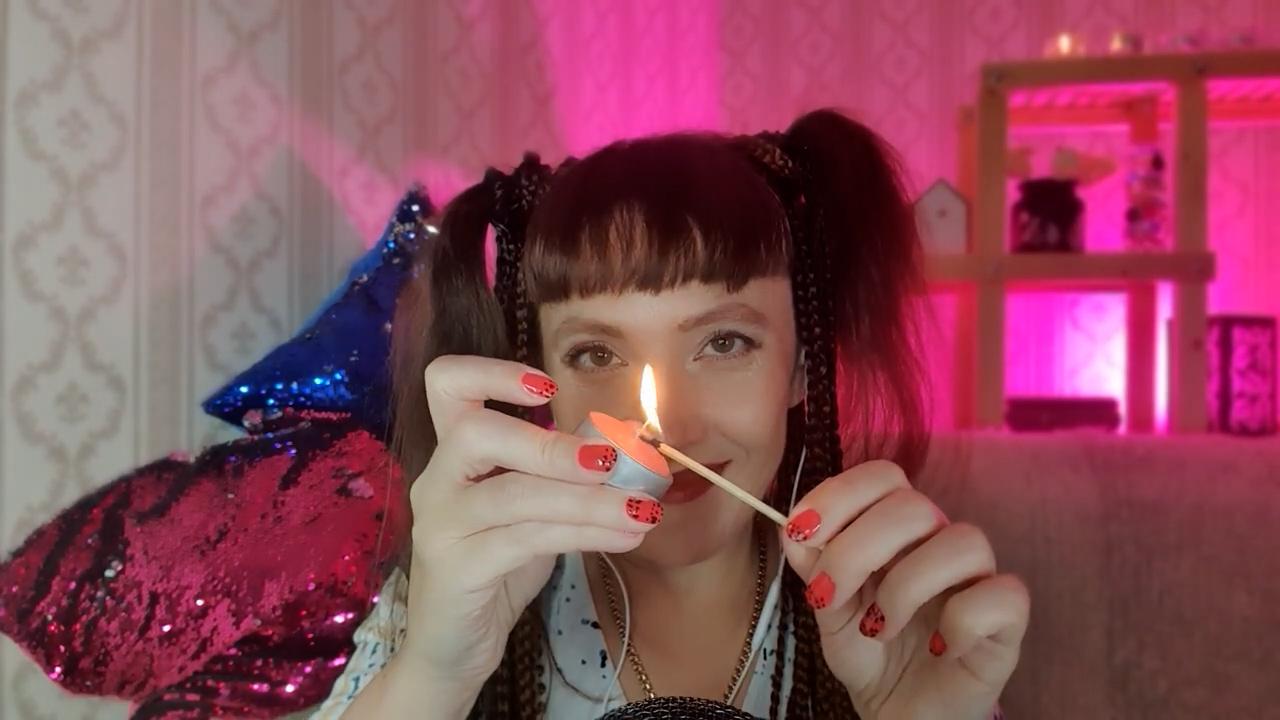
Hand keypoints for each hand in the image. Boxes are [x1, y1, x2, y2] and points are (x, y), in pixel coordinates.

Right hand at [401, 355, 663, 689]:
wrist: (455, 644)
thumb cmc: (496, 564)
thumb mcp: (536, 506)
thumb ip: (570, 464)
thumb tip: (628, 429)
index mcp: (453, 451)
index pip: (447, 384)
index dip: (493, 373)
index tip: (549, 389)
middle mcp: (437, 479)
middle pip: (476, 432)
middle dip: (553, 445)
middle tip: (614, 463)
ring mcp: (440, 524)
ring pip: (516, 494)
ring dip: (589, 499)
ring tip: (642, 509)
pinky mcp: (455, 568)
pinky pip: (525, 540)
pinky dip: (584, 534)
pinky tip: (624, 537)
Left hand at [780, 460, 1028, 719]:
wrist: (899, 709)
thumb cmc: (868, 650)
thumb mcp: (828, 607)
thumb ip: (813, 563)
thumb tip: (792, 524)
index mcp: (896, 526)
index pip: (882, 476)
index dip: (841, 495)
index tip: (801, 532)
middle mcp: (940, 539)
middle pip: (914, 505)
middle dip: (857, 550)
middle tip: (829, 597)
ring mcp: (978, 576)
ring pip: (963, 541)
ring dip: (906, 588)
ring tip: (879, 629)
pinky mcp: (1007, 619)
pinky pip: (1002, 595)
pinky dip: (962, 622)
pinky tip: (938, 647)